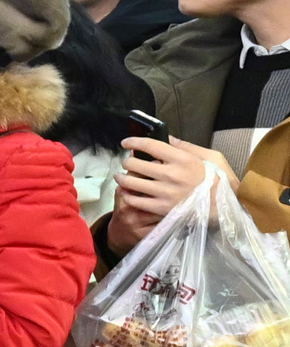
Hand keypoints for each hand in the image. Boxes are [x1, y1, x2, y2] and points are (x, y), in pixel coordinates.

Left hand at [111, 135, 234, 250]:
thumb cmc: (219, 180)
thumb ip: (187, 147)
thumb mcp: (212, 157)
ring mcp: (165, 193)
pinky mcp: (161, 208)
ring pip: (131, 182)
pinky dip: (127, 195)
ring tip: (121, 177)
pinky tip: (128, 192)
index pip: (150, 146)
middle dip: (127, 161)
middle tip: (127, 162)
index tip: (125, 143)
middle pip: (135, 164)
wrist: (225, 207)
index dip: (134, 142)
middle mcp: (171, 175)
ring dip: (122, 178)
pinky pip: (135, 200)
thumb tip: (168, 138)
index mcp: (183, 160)